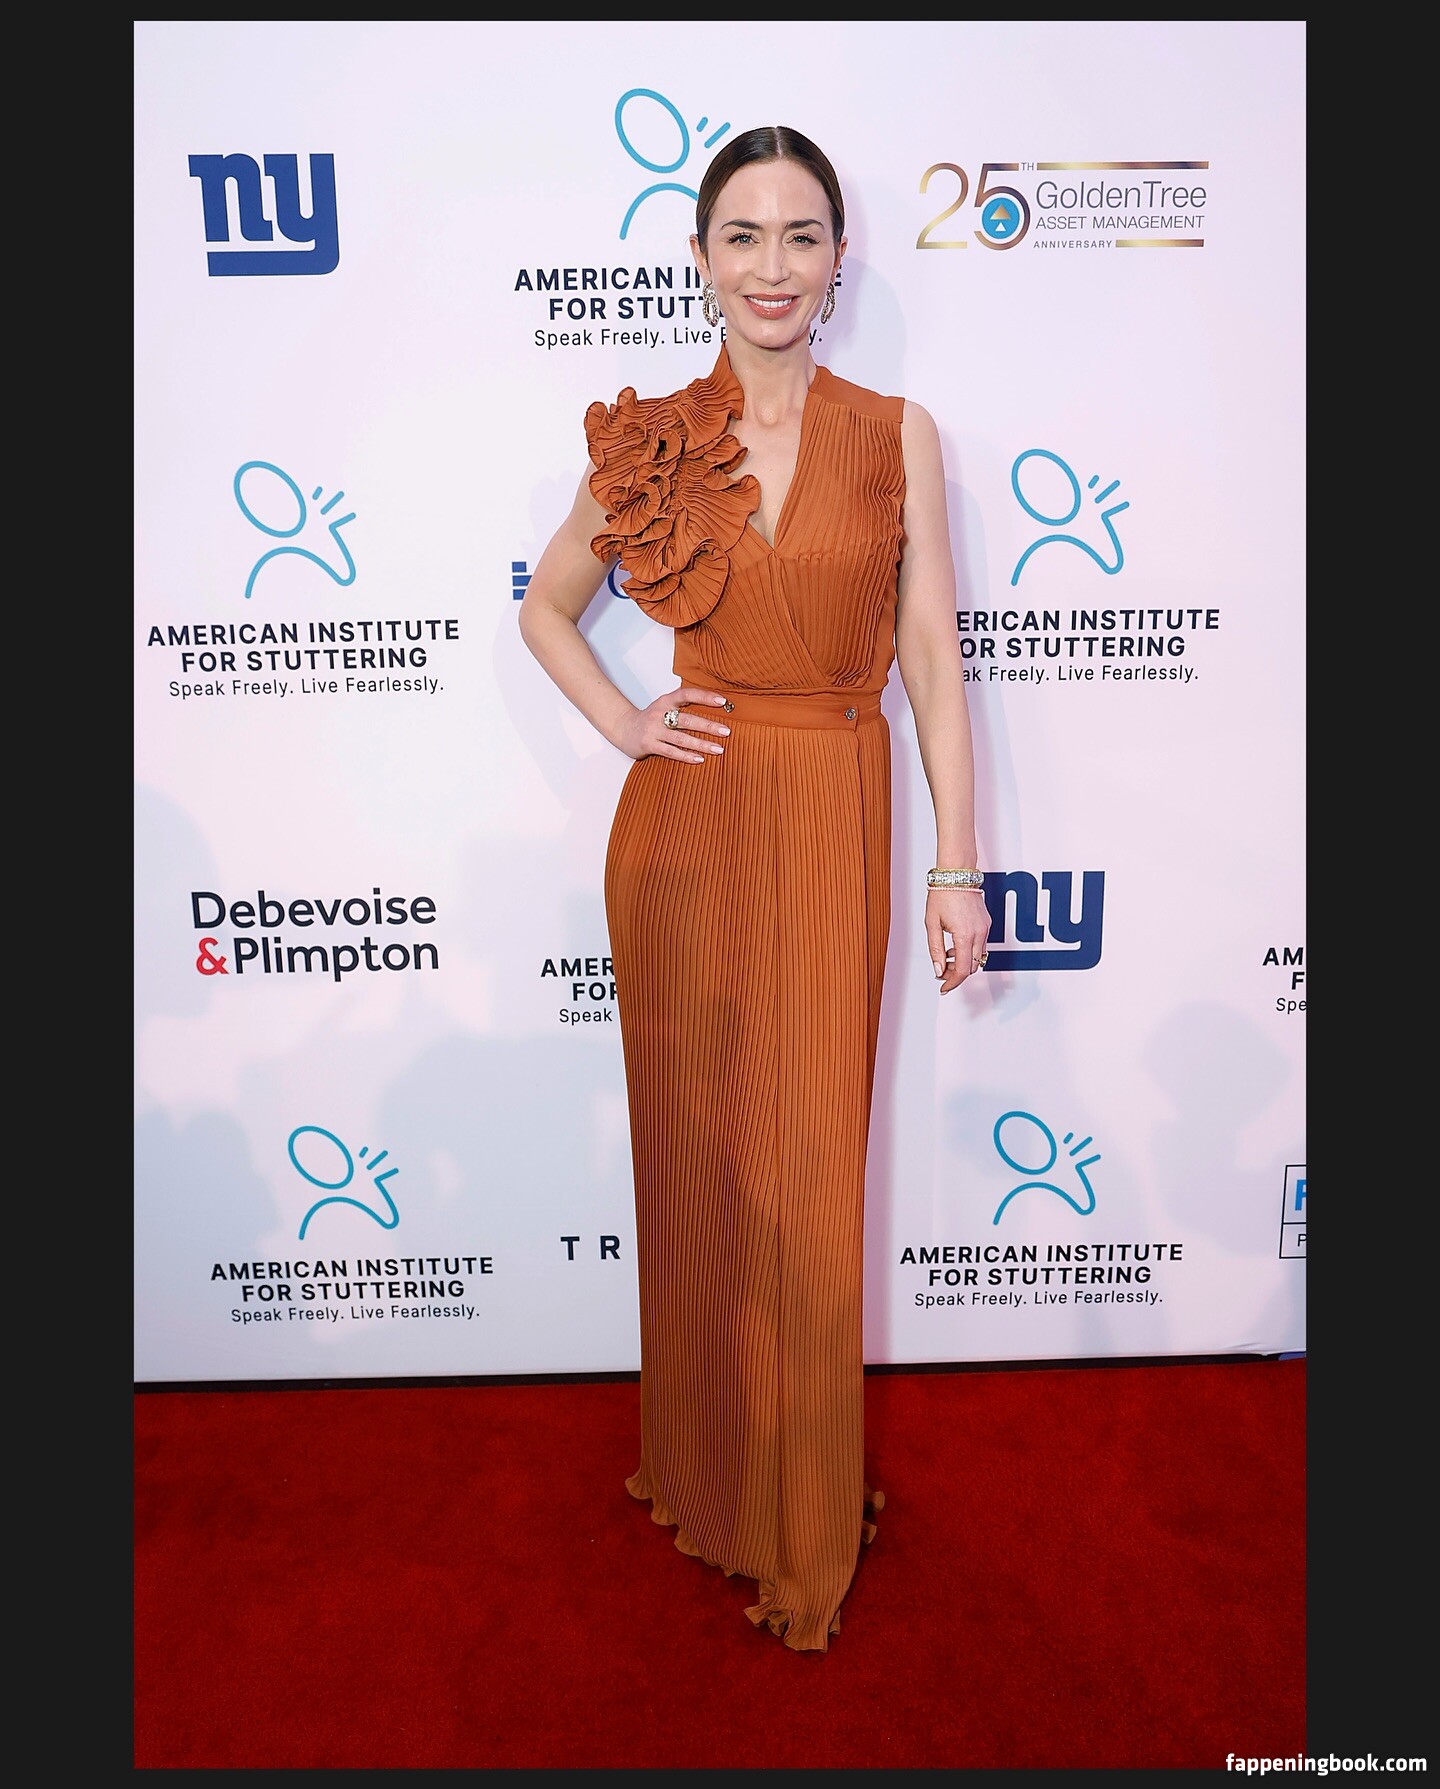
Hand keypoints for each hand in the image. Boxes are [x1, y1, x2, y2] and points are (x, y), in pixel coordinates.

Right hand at [612, 686, 730, 763]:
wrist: (623, 728)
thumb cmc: (651, 719)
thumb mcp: (664, 707)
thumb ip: (683, 706)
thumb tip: (716, 707)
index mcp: (665, 701)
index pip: (687, 694)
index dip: (705, 697)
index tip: (722, 702)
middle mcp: (659, 714)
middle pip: (687, 720)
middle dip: (708, 726)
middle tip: (726, 731)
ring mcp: (653, 730)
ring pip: (681, 738)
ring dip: (701, 744)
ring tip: (719, 749)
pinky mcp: (648, 744)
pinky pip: (670, 752)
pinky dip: (686, 756)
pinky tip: (699, 759)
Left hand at [927, 887, 989, 993]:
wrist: (956, 874)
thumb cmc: (942, 894)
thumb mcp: (932, 924)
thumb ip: (935, 949)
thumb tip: (938, 969)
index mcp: (965, 935)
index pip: (963, 970)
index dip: (952, 982)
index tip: (943, 987)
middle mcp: (979, 933)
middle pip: (973, 966)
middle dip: (957, 973)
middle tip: (941, 971)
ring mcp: (985, 928)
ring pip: (978, 957)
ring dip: (963, 962)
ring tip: (946, 956)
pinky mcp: (986, 923)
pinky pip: (980, 945)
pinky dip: (968, 951)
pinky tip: (955, 946)